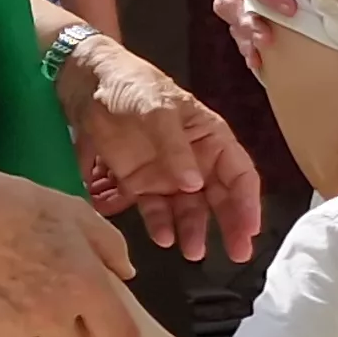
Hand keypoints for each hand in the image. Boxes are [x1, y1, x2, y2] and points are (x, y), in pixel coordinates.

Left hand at [56, 33, 264, 262]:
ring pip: (189, 210)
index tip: (251, 228)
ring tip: (193, 253)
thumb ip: (175, 148)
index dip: (248, 202)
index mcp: (210, 138)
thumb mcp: (158, 109)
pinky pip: (153, 210)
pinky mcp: (138, 184)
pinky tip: (162, 238)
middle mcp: (195, 161)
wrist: (87, 84)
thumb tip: (195, 184)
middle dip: (230, 225)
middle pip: (220, 198)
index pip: (239, 174)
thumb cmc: (133, 86)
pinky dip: (159, 225)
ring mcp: (166, 175)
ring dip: (193, 230)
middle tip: (237, 253)